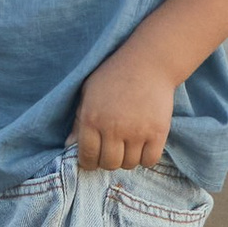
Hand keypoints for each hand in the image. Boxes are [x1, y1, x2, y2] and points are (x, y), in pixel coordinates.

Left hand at [70, 41, 174, 173]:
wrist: (148, 62)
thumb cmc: (114, 75)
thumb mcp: (89, 92)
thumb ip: (78, 120)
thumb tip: (69, 145)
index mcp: (91, 119)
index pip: (87, 157)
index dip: (89, 162)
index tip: (95, 158)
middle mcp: (113, 128)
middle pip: (109, 164)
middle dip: (109, 160)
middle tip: (113, 149)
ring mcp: (136, 131)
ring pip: (129, 164)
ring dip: (128, 158)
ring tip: (129, 144)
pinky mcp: (157, 132)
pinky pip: (150, 160)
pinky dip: (146, 157)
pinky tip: (143, 145)